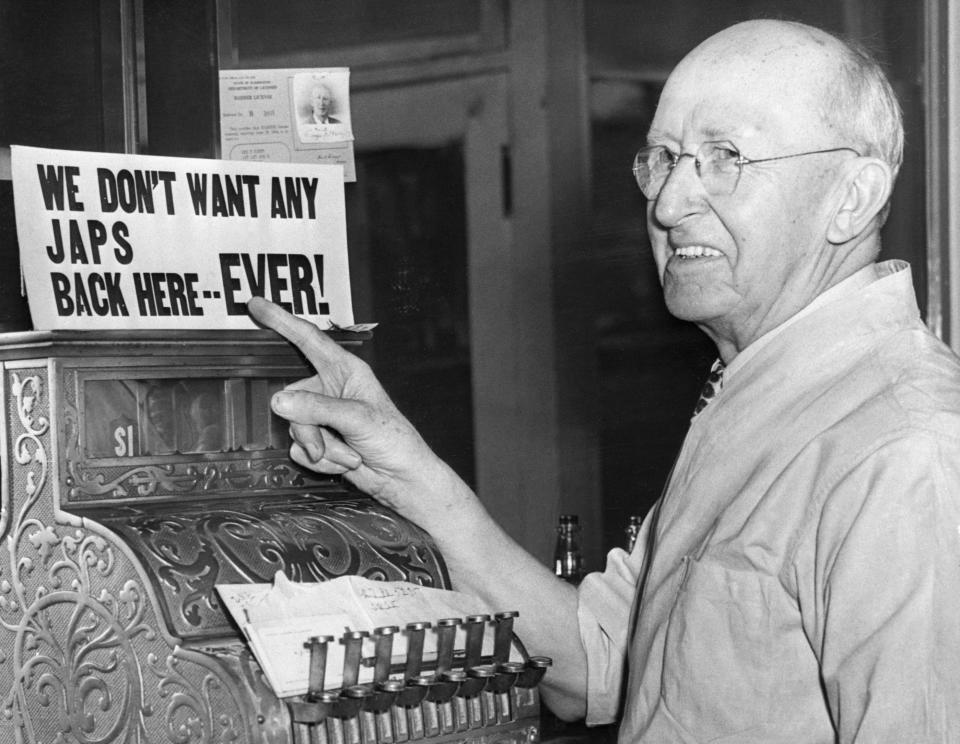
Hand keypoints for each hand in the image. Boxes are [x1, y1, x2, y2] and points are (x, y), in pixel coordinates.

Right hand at [246, 297, 451, 514]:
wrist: (401, 478)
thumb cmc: (394, 440)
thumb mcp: (358, 418)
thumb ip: (318, 408)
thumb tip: (280, 401)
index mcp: (346, 370)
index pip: (308, 339)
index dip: (281, 321)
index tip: (256, 305)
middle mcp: (331, 389)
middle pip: (293, 397)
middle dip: (311, 427)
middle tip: (333, 442)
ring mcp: (323, 416)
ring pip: (294, 427)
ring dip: (322, 447)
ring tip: (349, 453)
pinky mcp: (319, 440)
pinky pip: (298, 448)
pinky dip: (322, 460)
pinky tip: (345, 462)